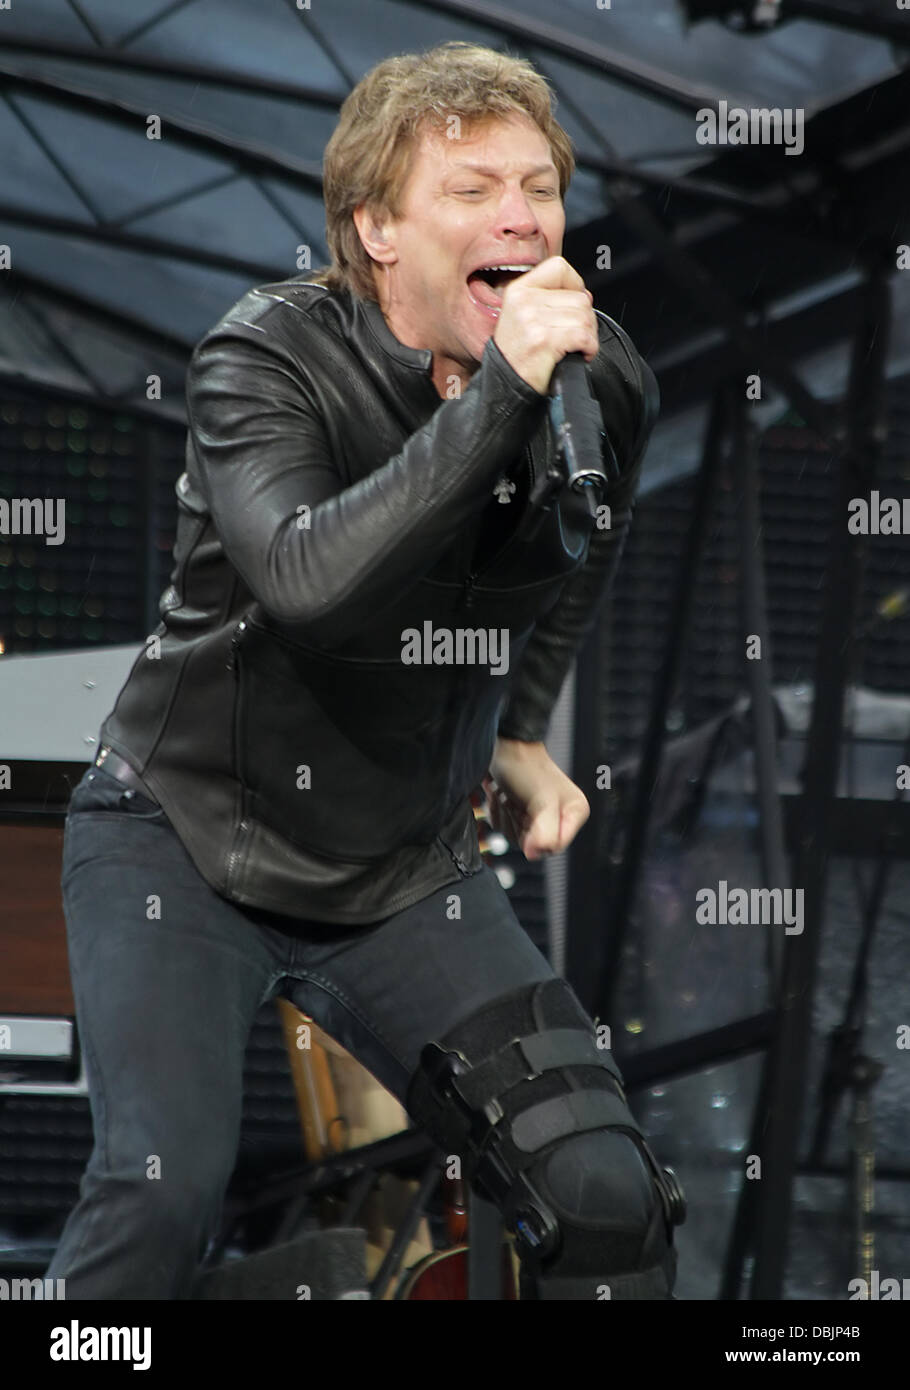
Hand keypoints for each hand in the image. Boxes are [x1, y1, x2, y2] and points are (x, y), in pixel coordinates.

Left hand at [482, 737, 589, 860]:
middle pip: (534, 844)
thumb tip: (534, 854)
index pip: (555, 846)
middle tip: (518, 800)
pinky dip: (497, 812)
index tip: (529, 815)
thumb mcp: (543, 801)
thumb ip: (545, 832)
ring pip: (516, 836)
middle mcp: (558, 816)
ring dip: (506, 816)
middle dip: (519, 823)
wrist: (504, 746)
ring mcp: (536, 815)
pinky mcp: (516, 812)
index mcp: (575, 813)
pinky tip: (500, 795)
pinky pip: (503, 827)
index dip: (538, 837)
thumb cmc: (527, 767)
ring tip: (509, 795)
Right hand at [492, 255, 598, 395]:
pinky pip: (583, 336)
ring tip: (576, 347)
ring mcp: (532, 320)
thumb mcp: (522, 317)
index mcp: (518, 290)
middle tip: (577, 336)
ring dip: (588, 336)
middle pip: (579, 297)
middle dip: (586, 319)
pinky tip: (579, 355)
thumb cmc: (516, 356)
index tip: (574, 303)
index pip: (558, 267)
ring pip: (584, 317)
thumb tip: (584, 295)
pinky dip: (589, 348)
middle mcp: (524, 301)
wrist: (503, 386)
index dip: (575, 283)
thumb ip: (548, 299)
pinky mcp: (544, 340)